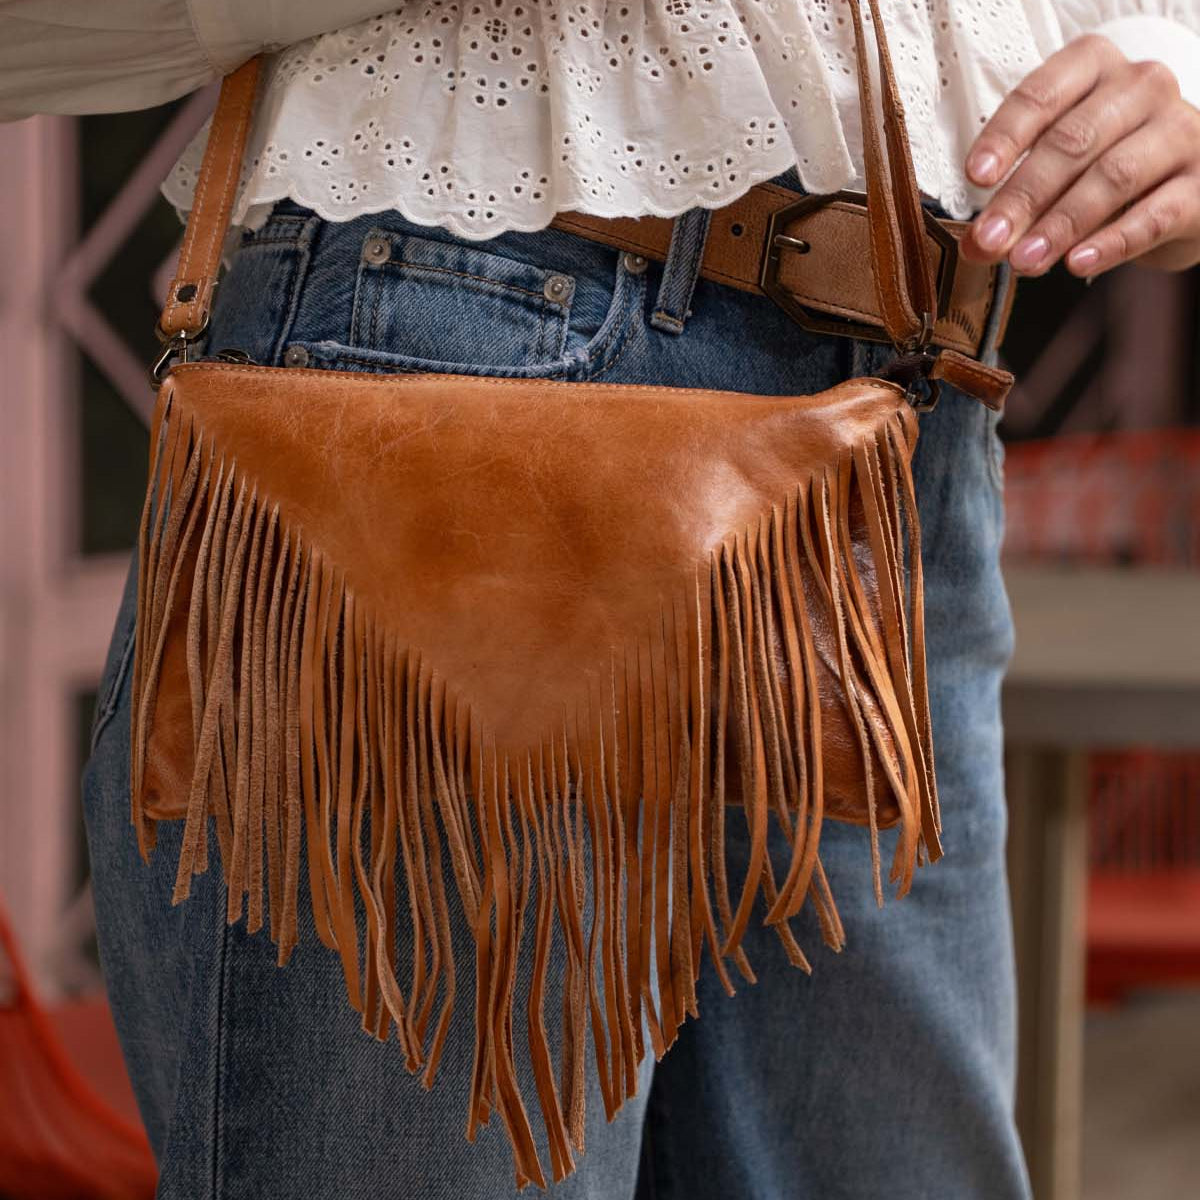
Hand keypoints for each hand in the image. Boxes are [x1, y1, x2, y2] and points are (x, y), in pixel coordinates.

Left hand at [960, 34, 1199, 277]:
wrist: (1183, 184)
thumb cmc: (1107, 163)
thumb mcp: (1058, 170)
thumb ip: (1016, 200)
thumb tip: (975, 245)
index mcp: (1095, 69)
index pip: (1042, 94)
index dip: (1006, 137)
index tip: (976, 177)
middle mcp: (1142, 88)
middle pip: (1072, 141)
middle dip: (1024, 196)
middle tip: (990, 240)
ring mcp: (1179, 132)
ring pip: (1113, 176)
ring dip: (1061, 224)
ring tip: (1024, 261)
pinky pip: (1153, 215)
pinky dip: (1111, 243)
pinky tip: (1077, 263)